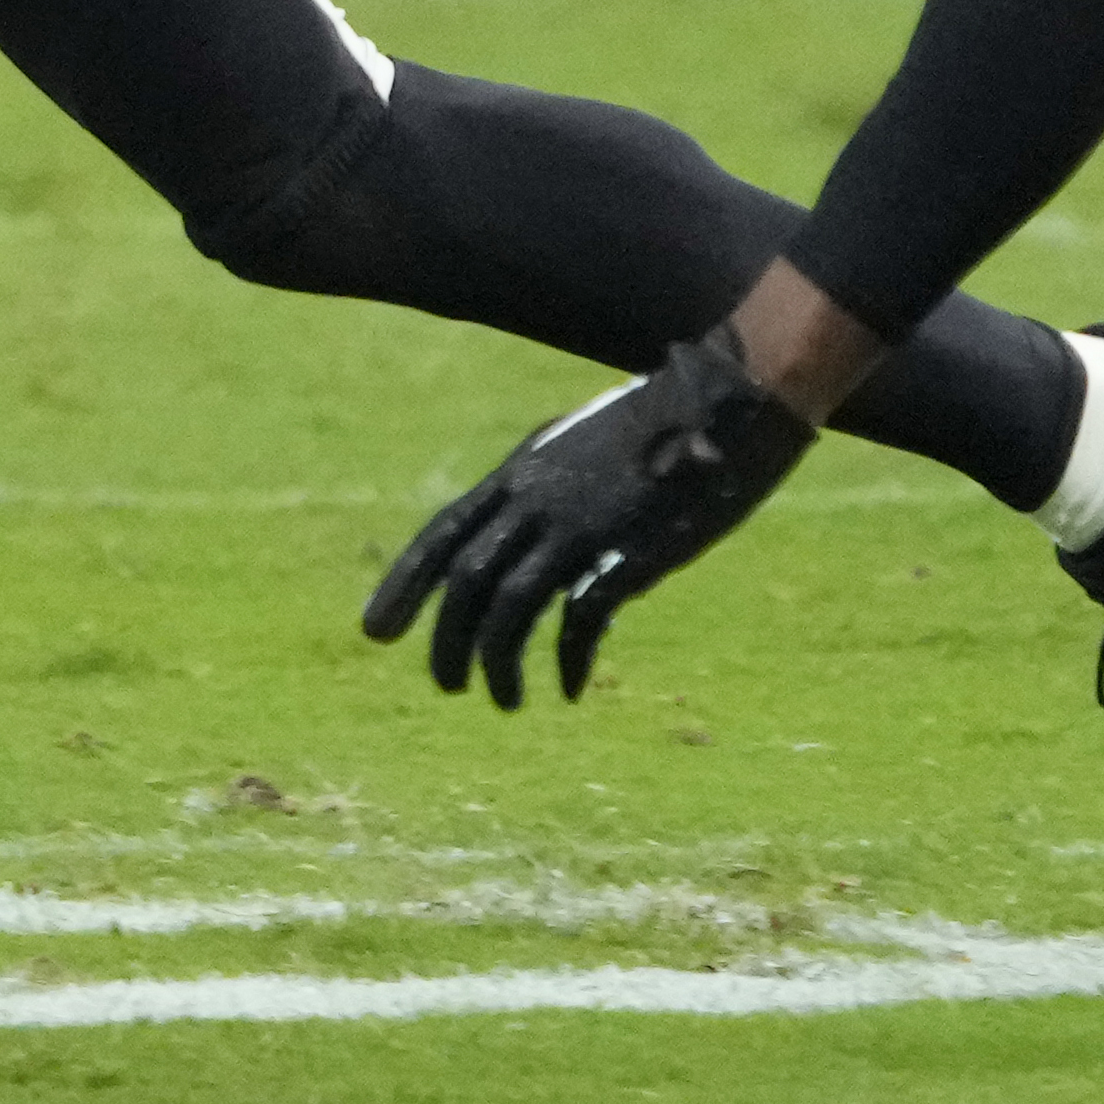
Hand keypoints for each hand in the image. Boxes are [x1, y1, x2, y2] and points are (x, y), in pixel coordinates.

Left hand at [359, 328, 816, 709]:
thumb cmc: (666, 424)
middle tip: (446, 685)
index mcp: (523, 471)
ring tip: (503, 701)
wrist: (727, 402)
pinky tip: (569, 687)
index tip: (375, 631)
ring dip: (497, 661)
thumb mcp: (588, 449)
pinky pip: (580, 621)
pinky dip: (569, 660)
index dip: (406, 583)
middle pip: (467, 578)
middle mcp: (538, 497)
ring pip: (510, 606)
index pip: (443, 532)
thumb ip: (556, 497)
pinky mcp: (625, 552)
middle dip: (448, 638)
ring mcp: (579, 524)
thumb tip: (548, 560)